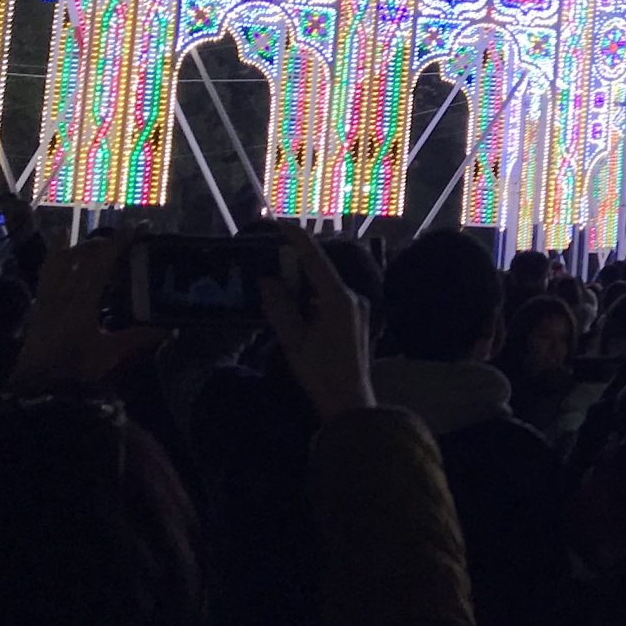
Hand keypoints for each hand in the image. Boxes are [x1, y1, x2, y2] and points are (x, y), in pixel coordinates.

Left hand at [12, 227, 162, 393]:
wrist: (31, 383)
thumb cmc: (70, 367)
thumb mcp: (108, 354)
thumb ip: (136, 339)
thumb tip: (169, 328)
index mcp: (82, 298)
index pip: (102, 260)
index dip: (121, 240)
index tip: (139, 226)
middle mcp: (63, 289)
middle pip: (83, 254)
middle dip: (105, 241)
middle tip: (124, 240)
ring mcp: (48, 294)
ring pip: (61, 259)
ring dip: (79, 246)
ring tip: (93, 243)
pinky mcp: (39, 303)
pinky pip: (47, 272)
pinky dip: (54, 257)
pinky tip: (60, 254)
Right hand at [257, 226, 373, 422]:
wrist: (350, 402)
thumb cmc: (320, 372)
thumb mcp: (293, 341)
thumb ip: (280, 307)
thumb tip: (268, 281)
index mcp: (338, 298)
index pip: (315, 258)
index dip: (296, 238)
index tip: (278, 223)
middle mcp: (353, 296)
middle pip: (321, 270)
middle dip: (294, 264)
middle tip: (269, 260)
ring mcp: (358, 307)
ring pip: (325, 286)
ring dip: (302, 285)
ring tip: (277, 288)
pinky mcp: (356, 318)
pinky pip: (331, 299)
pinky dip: (312, 299)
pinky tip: (295, 310)